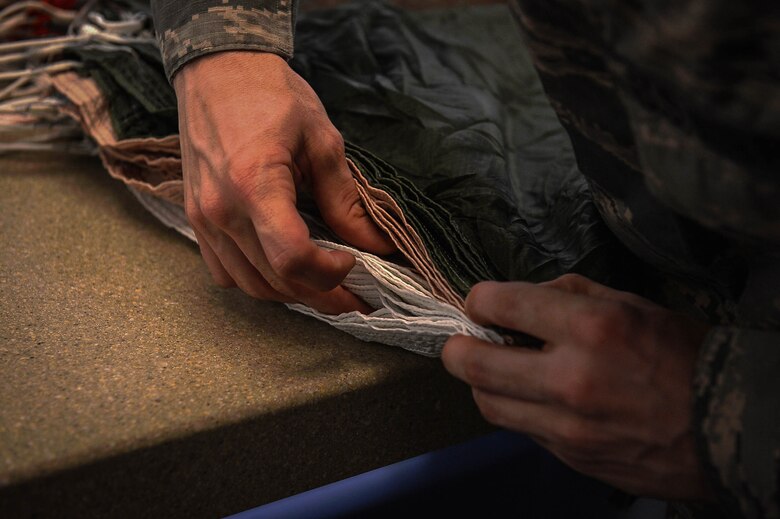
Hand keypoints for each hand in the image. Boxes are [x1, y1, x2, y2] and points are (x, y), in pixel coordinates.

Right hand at [173, 51, 394, 313]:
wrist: (217, 70)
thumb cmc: (270, 96)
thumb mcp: (322, 141)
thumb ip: (347, 200)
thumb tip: (378, 243)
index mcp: (255, 185)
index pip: (292, 258)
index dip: (330, 275)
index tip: (354, 262)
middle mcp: (221, 211)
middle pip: (275, 281)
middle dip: (322, 296)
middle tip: (355, 293)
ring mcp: (203, 219)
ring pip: (251, 285)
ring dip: (292, 294)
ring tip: (325, 286)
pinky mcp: (195, 220)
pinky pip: (226, 272)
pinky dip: (258, 281)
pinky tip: (283, 270)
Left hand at [442, 274, 715, 499]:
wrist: (726, 425)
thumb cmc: (681, 354)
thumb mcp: (632, 303)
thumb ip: (569, 294)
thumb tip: (521, 298)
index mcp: (589, 328)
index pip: (500, 305)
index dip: (479, 299)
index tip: (480, 302)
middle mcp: (570, 379)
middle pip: (474, 365)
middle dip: (456, 349)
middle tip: (460, 343)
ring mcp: (567, 425)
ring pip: (488, 404)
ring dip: (480, 383)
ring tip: (494, 370)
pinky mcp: (570, 456)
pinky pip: (522, 429)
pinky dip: (516, 408)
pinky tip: (532, 397)